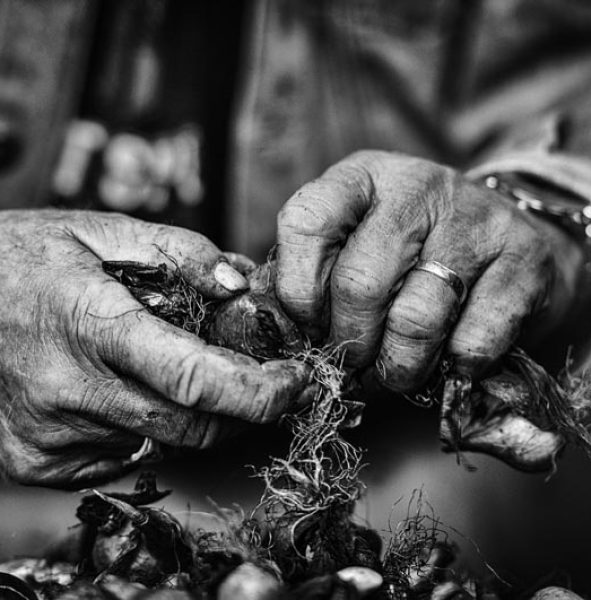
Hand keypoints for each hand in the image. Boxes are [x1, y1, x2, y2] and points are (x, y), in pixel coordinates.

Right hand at [0, 210, 310, 487]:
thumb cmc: (22, 258)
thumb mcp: (101, 230)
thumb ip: (179, 251)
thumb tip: (238, 282)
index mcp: (90, 325)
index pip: (194, 381)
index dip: (259, 391)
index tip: (296, 381)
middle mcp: (68, 391)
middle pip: (192, 426)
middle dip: (244, 410)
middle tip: (265, 380)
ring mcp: (49, 436)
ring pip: (161, 443)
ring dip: (196, 415)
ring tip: (190, 372)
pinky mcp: (38, 460)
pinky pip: (123, 456)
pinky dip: (149, 428)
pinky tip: (133, 391)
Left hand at [276, 151, 583, 391]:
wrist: (510, 240)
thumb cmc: (415, 250)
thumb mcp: (358, 237)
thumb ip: (318, 271)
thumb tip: (281, 327)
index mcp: (362, 177)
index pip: (306, 222)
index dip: (298, 289)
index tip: (311, 322)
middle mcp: (418, 188)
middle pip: (360, 283)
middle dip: (350, 343)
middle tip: (354, 361)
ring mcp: (475, 221)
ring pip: (415, 320)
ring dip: (398, 367)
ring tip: (396, 370)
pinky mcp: (523, 262)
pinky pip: (471, 343)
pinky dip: (451, 369)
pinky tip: (448, 359)